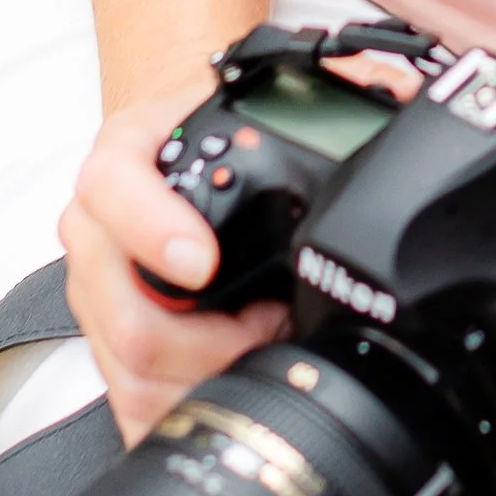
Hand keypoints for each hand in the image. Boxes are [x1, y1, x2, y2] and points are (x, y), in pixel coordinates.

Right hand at [60, 87, 290, 445]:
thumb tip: (399, 93)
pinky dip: (185, 401)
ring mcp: (96, 290)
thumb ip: (321, 93)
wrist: (164, 140)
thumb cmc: (204, 124)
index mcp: (124, 156)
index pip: (113, 188)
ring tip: (264, 341)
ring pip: (127, 367)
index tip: (203, 263)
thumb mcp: (248, 97)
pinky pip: (128, 396)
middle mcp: (97, 228)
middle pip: (122, 311)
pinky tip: (232, 379)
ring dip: (204, 373)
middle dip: (208, 341)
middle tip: (271, 321)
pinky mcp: (107, 338)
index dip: (152, 231)